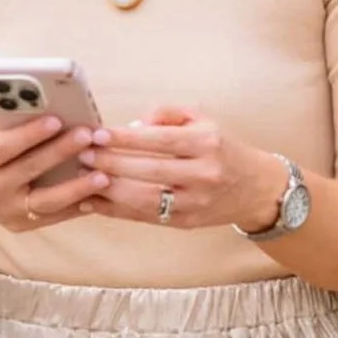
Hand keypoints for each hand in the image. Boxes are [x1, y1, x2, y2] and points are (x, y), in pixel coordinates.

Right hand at [0, 106, 107, 236]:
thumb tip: (35, 99)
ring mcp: (5, 211)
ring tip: (103, 175)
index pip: (6, 146)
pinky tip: (97, 194)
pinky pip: (52, 217)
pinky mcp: (19, 224)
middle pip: (30, 170)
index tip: (57, 119)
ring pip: (46, 202)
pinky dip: (75, 207)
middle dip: (61, 152)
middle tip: (88, 136)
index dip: (32, 133)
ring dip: (76, 189)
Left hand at [81, 106, 287, 233]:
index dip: (126, 138)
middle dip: (111, 162)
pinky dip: (115, 210)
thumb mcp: (204, 121)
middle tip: (83, 154)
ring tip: (81, 177)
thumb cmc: (223, 149)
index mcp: (207, 144)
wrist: (256, 189)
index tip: (98, 133)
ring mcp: (194, 203)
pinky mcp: (185, 223)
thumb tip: (133, 124)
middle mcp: (203, 175)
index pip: (160, 140)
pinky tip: (92, 202)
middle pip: (148, 171)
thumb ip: (168, 114)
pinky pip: (144, 217)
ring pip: (143, 199)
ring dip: (108, 189)